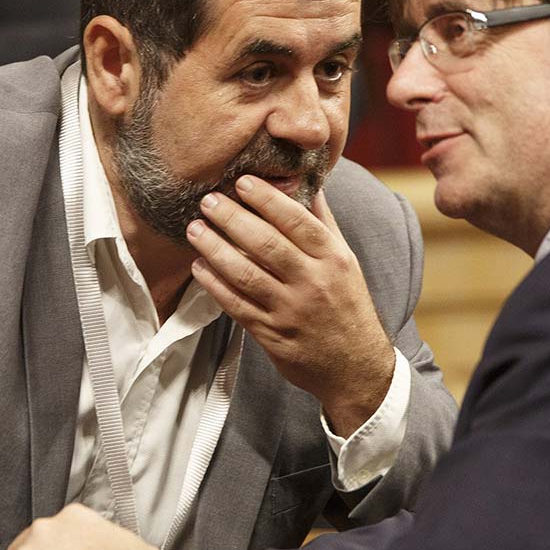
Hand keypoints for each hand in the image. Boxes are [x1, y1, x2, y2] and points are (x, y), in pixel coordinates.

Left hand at [187, 175, 395, 434]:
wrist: (355, 368)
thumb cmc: (347, 306)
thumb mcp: (346, 262)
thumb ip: (323, 224)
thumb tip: (308, 183)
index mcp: (333, 259)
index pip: (297, 221)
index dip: (267, 199)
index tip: (242, 182)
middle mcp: (313, 283)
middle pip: (266, 244)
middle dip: (233, 218)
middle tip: (208, 200)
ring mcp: (290, 311)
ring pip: (246, 274)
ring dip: (215, 249)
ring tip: (194, 229)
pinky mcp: (271, 335)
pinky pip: (237, 305)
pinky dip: (215, 284)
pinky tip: (199, 266)